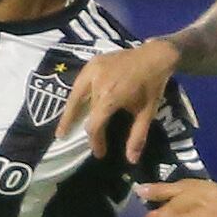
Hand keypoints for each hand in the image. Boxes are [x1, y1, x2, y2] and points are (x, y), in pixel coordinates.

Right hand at [57, 41, 175, 162]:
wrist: (154, 56)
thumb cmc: (152, 85)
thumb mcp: (147, 113)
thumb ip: (137, 136)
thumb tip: (131, 160)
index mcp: (111, 96)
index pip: (94, 124)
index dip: (95, 141)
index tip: (100, 153)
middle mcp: (97, 83)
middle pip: (81, 110)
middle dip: (75, 126)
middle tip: (63, 138)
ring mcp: (92, 70)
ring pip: (74, 95)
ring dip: (68, 111)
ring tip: (62, 127)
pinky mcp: (92, 63)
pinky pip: (79, 83)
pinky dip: (75, 96)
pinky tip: (73, 105)